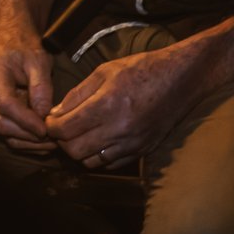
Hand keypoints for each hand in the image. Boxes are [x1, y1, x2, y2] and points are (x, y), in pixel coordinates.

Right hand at [0, 36, 57, 150]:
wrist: (8, 40)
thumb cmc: (23, 46)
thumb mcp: (38, 60)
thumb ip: (41, 87)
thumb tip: (44, 115)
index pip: (7, 106)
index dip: (27, 122)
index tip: (47, 130)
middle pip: (3, 124)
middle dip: (29, 136)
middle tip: (55, 140)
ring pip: (3, 132)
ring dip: (28, 142)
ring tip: (52, 143)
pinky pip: (6, 130)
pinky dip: (24, 138)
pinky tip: (42, 140)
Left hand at [46, 49, 199, 167]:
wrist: (182, 79)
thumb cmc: (142, 69)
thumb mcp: (104, 71)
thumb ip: (77, 94)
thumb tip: (56, 113)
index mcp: (107, 105)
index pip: (65, 129)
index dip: (51, 126)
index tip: (51, 120)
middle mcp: (119, 129)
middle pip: (74, 150)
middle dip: (62, 141)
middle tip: (63, 128)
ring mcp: (132, 143)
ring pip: (91, 162)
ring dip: (79, 151)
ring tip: (80, 135)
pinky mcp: (143, 150)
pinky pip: (111, 164)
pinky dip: (99, 157)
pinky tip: (99, 141)